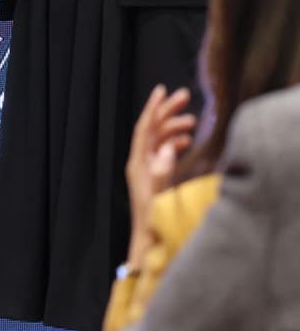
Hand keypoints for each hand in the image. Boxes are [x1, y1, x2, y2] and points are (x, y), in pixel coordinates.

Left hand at [125, 85, 196, 261]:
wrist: (148, 240)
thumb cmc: (153, 220)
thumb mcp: (160, 195)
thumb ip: (163, 171)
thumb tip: (170, 147)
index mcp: (138, 163)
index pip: (145, 128)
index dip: (154, 108)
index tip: (163, 90)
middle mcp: (140, 162)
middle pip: (153, 129)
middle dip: (168, 112)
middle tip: (186, 97)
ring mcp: (147, 168)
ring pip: (160, 139)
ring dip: (174, 127)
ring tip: (192, 122)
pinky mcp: (155, 176)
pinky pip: (164, 151)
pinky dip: (175, 142)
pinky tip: (185, 141)